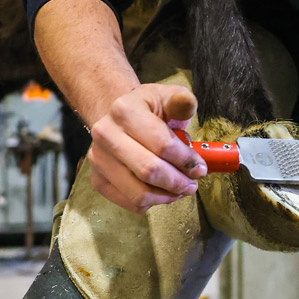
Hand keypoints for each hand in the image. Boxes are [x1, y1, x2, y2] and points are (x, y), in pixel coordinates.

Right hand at [85, 84, 207, 213]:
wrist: (119, 118)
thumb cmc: (148, 109)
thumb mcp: (167, 96)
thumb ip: (181, 101)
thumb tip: (187, 104)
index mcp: (124, 110)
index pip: (161, 143)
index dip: (186, 160)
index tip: (200, 167)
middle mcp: (106, 134)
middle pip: (149, 171)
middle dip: (178, 182)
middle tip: (192, 183)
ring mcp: (98, 159)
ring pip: (139, 193)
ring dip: (166, 196)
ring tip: (180, 189)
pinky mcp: (98, 180)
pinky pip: (130, 202)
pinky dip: (152, 202)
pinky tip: (162, 191)